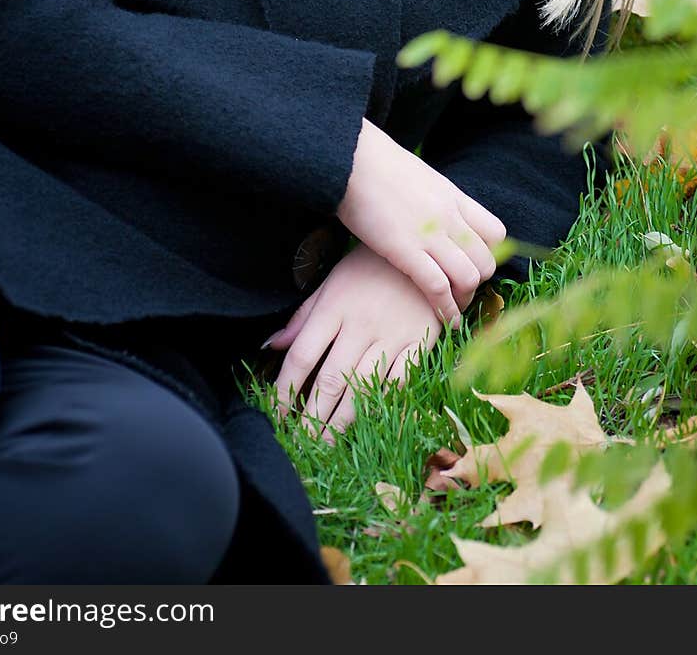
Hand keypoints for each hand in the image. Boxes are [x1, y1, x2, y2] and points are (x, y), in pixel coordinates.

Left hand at [266, 242, 446, 444]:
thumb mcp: (332, 282)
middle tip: (300, 442)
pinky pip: (400, 382)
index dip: (286, 388)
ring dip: (343, 421)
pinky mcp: (419, 343)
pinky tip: (373, 426)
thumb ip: (304, 316)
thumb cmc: (370, 268)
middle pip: (330, 379)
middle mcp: (361, 324)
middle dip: (312, 417)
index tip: (276, 412)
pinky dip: (385, 406)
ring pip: (363, 387)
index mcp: (334, 307)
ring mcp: (392, 336)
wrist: (424, 251)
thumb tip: (272, 345)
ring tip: (327, 444)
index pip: (303, 355)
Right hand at [336, 118, 505, 328]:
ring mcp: (429, 234)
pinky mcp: (405, 249)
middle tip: (462, 293)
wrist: (349, 157)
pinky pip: (438, 287)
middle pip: (487, 261)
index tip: (472, 266)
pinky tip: (443, 322)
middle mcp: (449, 217)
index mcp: (453, 197)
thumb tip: (433, 213)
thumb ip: (433, 199)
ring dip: (464, 300)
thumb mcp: (419, 177)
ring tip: (452, 310)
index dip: (490, 255)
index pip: (496, 233)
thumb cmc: (375, 165)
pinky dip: (445, 309)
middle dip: (479, 283)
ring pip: (470, 277)